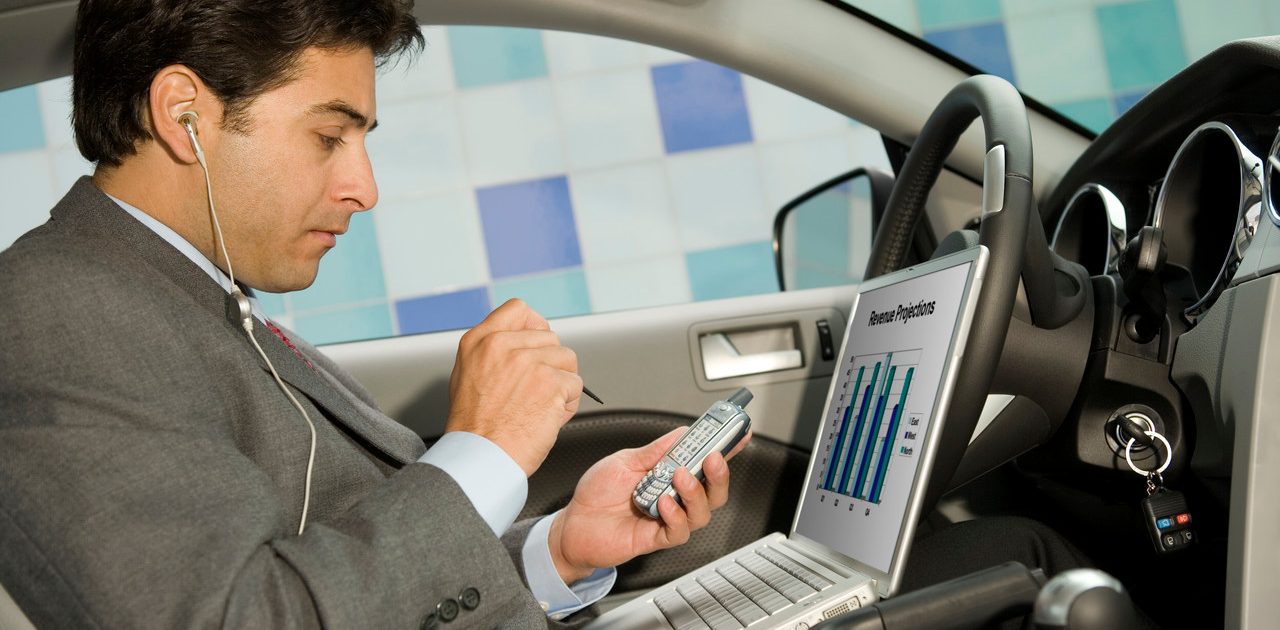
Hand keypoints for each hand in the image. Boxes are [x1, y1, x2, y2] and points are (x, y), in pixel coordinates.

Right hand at [445, 299, 580, 475]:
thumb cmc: (475, 429)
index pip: (519, 309)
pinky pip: (576, 385)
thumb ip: (493, 352)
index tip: (537, 346)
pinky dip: (568, 405)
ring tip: (540, 407)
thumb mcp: (467, 375)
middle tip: (535, 393)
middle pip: (550, 338)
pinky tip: (547, 419)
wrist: (480, 459)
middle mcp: (503, 345)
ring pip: (567, 360)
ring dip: (562, 385)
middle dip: (551, 365)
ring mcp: (528, 361)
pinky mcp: (550, 382)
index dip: (535, 327)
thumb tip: (523, 342)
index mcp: (480, 341)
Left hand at [546, 427, 751, 583]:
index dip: (725, 450)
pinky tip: (663, 504)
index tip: (739, 435)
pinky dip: (676, 516)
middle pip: (713, 491)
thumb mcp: (625, 460)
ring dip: (696, 493)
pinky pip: (679, 531)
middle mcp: (673, 497)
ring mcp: (667, 518)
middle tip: (713, 458)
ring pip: (702, 513)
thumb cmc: (597, 494)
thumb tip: (683, 433)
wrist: (573, 524)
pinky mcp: (656, 538)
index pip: (704, 463)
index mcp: (669, 475)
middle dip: (719, 474)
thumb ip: (655, 450)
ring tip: (679, 478)